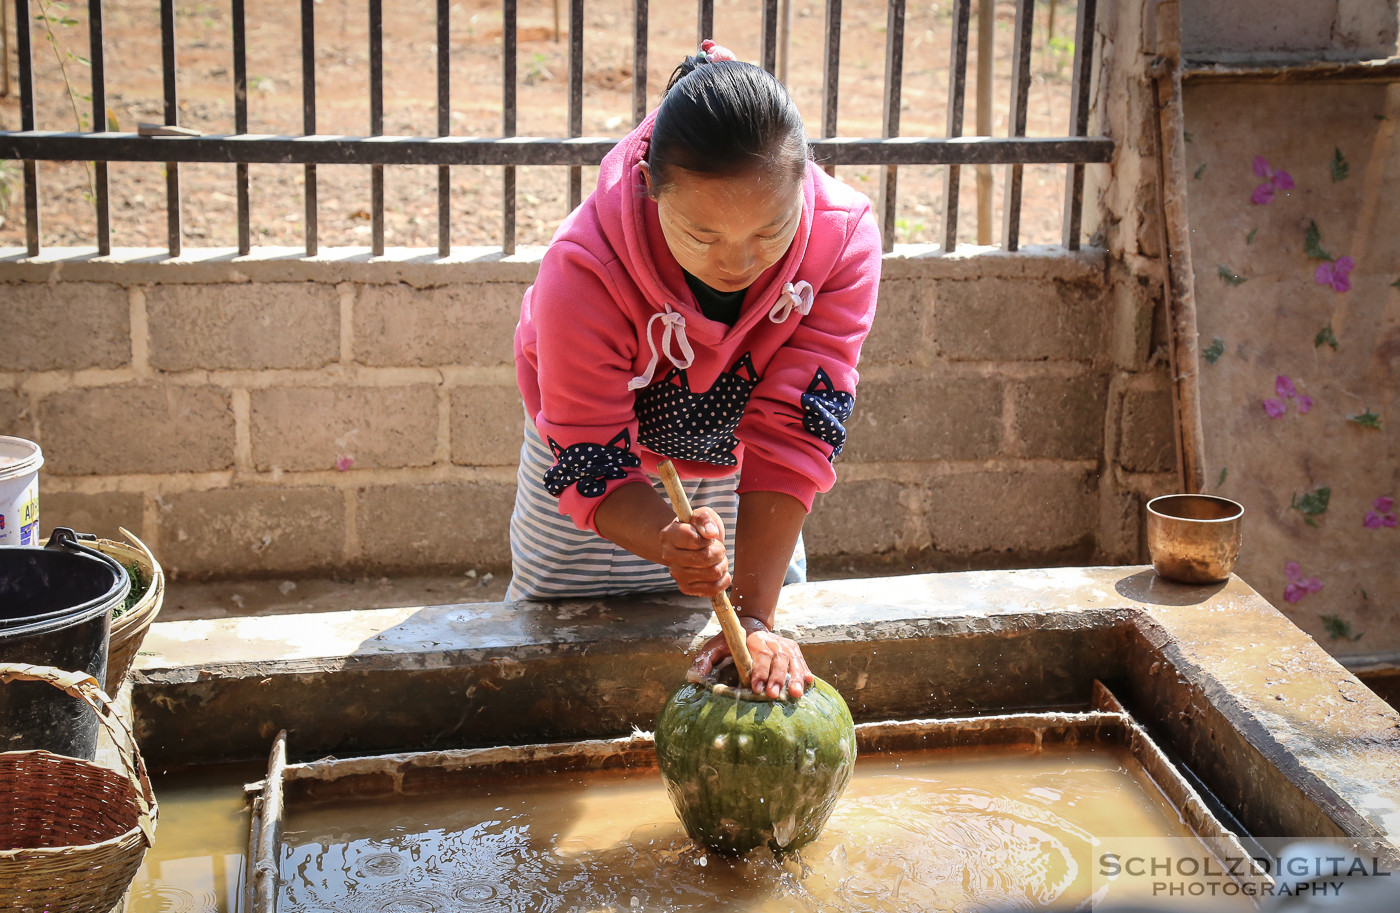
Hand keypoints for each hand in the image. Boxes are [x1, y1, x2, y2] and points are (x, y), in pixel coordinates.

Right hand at [659, 506, 729, 596]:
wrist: (690, 546)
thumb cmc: (697, 529)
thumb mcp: (702, 515)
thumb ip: (704, 519)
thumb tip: (711, 533)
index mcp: (669, 534)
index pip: (694, 539)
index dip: (708, 538)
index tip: (709, 537)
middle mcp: (668, 555)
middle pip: (705, 558)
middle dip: (719, 551)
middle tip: (718, 548)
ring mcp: (676, 574)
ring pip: (712, 573)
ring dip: (722, 564)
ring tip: (718, 559)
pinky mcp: (685, 588)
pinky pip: (713, 589)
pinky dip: (723, 580)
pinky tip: (720, 572)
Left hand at [691, 619, 814, 699]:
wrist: (751, 623)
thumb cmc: (732, 640)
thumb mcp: (715, 645)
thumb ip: (705, 659)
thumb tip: (694, 675)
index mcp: (753, 641)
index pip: (759, 656)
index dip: (759, 671)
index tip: (755, 687)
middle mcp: (772, 642)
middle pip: (778, 660)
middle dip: (776, 678)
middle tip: (773, 694)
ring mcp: (784, 645)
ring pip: (792, 661)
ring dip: (794, 677)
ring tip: (795, 694)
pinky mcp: (792, 650)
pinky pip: (801, 661)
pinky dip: (805, 670)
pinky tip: (809, 682)